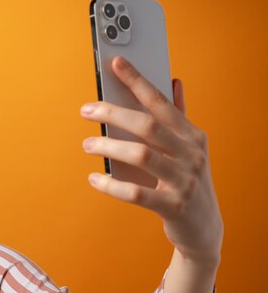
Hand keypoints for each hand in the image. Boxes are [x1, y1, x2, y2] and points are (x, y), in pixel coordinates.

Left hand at [80, 56, 222, 265]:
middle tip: (87, 110)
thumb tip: (173, 82)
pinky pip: (135, 193)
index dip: (138, 81)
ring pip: (141, 156)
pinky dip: (111, 185)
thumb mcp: (189, 149)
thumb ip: (178, 117)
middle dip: (114, 113)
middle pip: (148, 126)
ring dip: (108, 147)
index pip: (161, 102)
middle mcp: (191, 155)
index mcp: (193, 137)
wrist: (204, 228)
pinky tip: (94, 179)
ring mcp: (184, 182)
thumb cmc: (188, 182)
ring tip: (88, 144)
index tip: (116, 63)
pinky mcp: (172, 207)